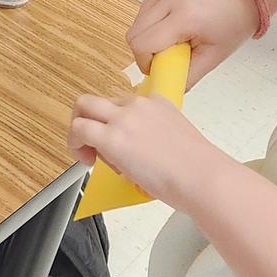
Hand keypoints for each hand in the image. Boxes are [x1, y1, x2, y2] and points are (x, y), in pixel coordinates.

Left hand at [67, 93, 230, 209]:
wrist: (202, 176)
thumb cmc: (197, 169)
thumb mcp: (178, 140)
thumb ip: (155, 139)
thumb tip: (140, 155)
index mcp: (157, 103)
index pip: (122, 104)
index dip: (114, 124)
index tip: (119, 143)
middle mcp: (138, 105)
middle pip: (98, 100)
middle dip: (88, 118)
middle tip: (91, 143)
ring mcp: (123, 119)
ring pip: (83, 106)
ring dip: (79, 130)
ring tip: (88, 155)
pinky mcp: (111, 137)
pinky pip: (78, 129)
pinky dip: (74, 144)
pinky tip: (85, 161)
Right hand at [125, 0, 259, 88]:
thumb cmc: (234, 24)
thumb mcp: (214, 57)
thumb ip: (187, 76)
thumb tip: (166, 90)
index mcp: (186, 16)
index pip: (143, 44)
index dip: (145, 62)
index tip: (159, 68)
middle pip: (134, 33)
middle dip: (145, 51)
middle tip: (167, 56)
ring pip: (137, 22)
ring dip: (148, 37)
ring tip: (173, 39)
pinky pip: (145, 10)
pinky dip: (151, 23)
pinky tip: (172, 26)